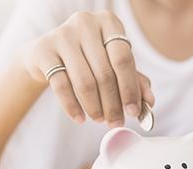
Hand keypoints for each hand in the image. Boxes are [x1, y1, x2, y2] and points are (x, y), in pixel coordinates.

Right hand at [22, 11, 154, 126]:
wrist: (47, 53)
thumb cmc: (88, 58)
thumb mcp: (113, 64)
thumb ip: (134, 80)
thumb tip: (149, 102)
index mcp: (109, 22)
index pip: (123, 59)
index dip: (130, 88)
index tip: (134, 111)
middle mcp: (85, 23)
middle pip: (105, 73)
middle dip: (113, 104)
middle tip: (116, 122)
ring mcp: (62, 35)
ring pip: (84, 81)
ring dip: (95, 107)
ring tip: (100, 119)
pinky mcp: (43, 50)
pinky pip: (61, 86)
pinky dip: (73, 107)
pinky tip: (80, 118)